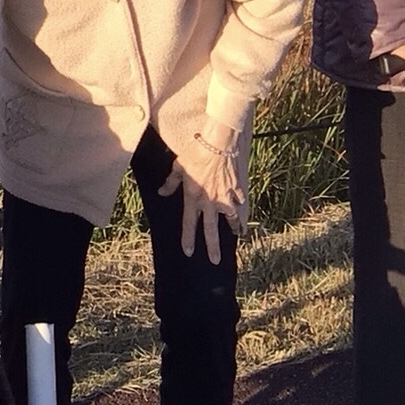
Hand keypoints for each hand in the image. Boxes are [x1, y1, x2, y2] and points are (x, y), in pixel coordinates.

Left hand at [159, 121, 247, 265]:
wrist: (218, 143)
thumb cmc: (195, 153)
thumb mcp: (178, 167)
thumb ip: (170, 183)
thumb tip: (161, 192)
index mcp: (193, 197)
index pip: (189, 224)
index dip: (188, 239)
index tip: (189, 252)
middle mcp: (210, 201)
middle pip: (211, 230)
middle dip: (213, 247)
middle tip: (216, 261)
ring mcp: (225, 196)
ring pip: (230, 217)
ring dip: (233, 227)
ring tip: (236, 234)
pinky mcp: (236, 188)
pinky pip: (240, 200)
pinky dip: (241, 206)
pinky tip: (242, 210)